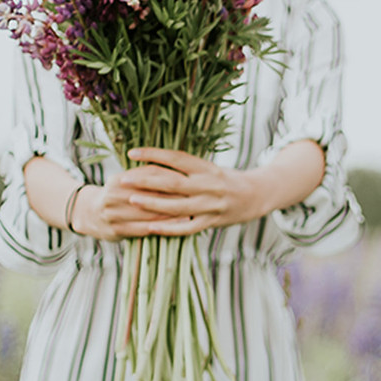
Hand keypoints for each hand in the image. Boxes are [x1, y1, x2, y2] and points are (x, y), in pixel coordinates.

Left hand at [76, 148, 269, 239]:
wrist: (257, 195)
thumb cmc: (226, 179)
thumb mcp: (209, 168)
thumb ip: (185, 167)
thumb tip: (152, 162)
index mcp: (206, 167)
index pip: (176, 158)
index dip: (153, 154)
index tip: (132, 153)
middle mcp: (209, 185)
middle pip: (173, 182)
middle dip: (146, 181)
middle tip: (123, 178)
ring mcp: (210, 205)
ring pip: (177, 206)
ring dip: (153, 204)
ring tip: (132, 200)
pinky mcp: (212, 222)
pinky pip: (187, 227)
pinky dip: (168, 228)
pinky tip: (150, 227)